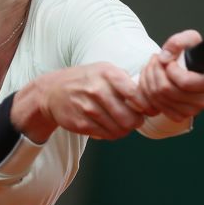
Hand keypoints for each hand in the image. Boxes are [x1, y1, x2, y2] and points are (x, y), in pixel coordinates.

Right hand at [11, 62, 153, 141]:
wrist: (53, 91)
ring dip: (126, 129)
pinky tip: (111, 126)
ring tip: (124, 123)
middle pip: (129, 117)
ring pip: (119, 129)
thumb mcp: (104, 70)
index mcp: (107, 74)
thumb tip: (150, 96)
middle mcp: (97, 90)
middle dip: (137, 121)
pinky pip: (107, 135)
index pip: (135, 94)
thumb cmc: (86, 80)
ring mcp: (88, 108)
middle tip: (136, 119)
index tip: (150, 110)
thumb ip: (126, 80)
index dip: (147, 106)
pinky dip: (113, 134)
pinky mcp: (81, 123)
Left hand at [137, 30, 203, 121]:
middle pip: (168, 90)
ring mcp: (192, 111)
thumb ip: (179, 41)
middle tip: (156, 60)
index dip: (171, 70)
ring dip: (150, 79)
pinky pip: (156, 106)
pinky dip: (148, 91)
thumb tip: (165, 58)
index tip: (169, 62)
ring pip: (159, 97)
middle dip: (156, 71)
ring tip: (153, 67)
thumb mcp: (189, 39)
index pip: (185, 82)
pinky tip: (152, 80)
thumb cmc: (190, 55)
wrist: (185, 70)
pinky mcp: (179, 116)